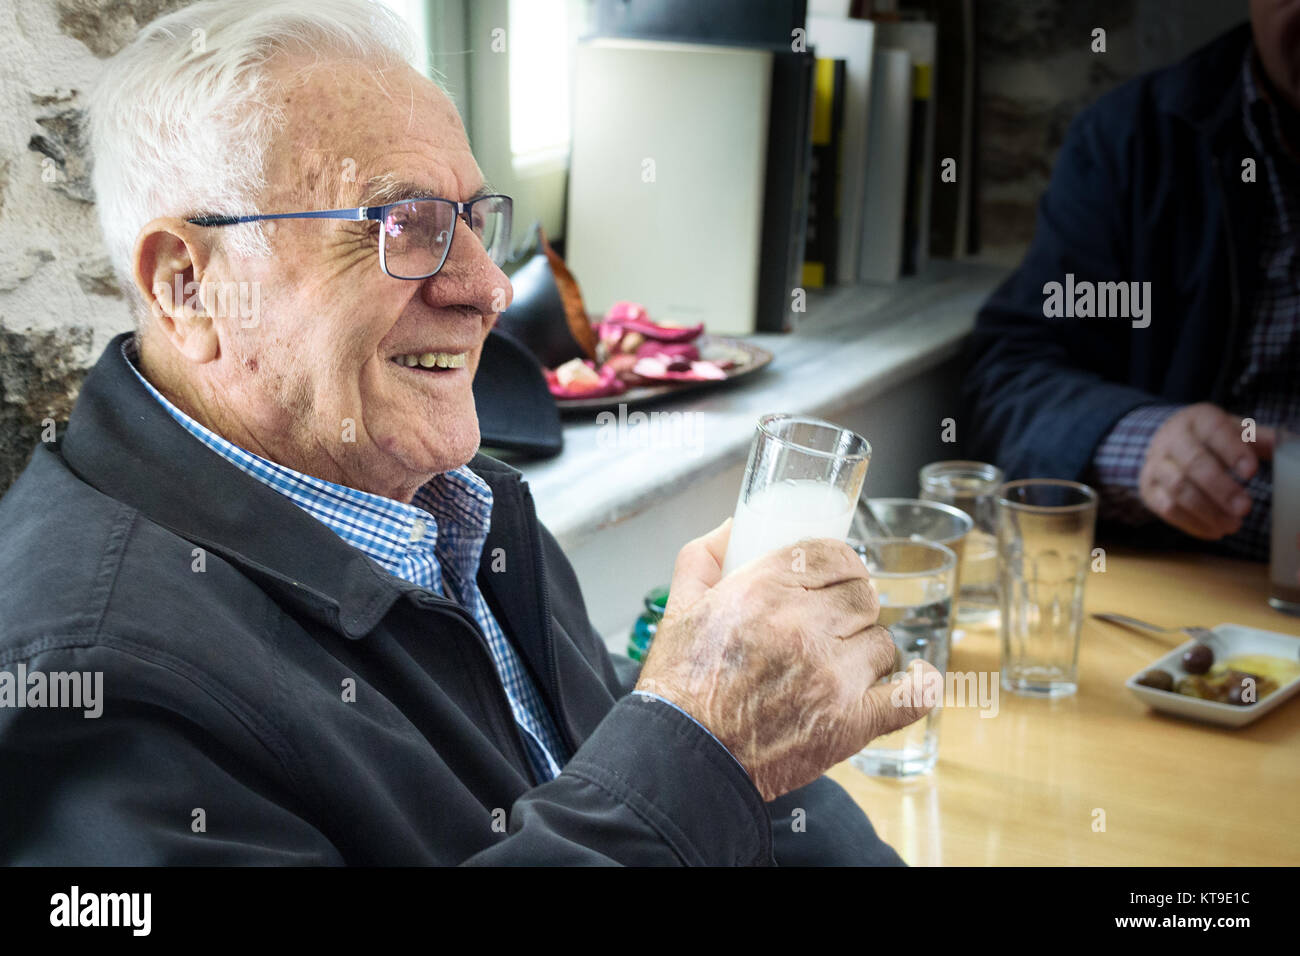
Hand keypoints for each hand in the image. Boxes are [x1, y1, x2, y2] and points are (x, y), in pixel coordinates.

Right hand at [634, 518, 937, 800]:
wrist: (685, 761)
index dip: (838, 562)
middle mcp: (804, 627)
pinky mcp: (851, 723)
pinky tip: (917, 678)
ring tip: (840, 664)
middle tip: (833, 622)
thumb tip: (733, 529)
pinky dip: (920, 685)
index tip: (835, 575)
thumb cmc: (679, 691)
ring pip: (882, 642)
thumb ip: (704, 558)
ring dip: (866, 650)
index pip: (831, 554)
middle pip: (863, 595)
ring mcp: (834, 676)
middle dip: (851, 605)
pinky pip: (911, 695)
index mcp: (764, 590)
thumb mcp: (678, 609)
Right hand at [1138, 403, 1273, 539]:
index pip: (1214, 431)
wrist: (1167, 444)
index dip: (1232, 451)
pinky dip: (1192, 523)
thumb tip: (1288, 445)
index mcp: (1197, 419)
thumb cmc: (1210, 440)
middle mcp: (1170, 439)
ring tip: (1233, 526)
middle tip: (1245, 509)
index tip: (1251, 472)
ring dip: (1208, 511)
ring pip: (1178, 489)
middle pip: (1193, 464)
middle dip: (1221, 489)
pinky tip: (1214, 531)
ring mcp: (1155, 465)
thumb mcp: (1233, 430)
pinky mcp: (1148, 489)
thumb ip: (1258, 438)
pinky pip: (1166, 509)